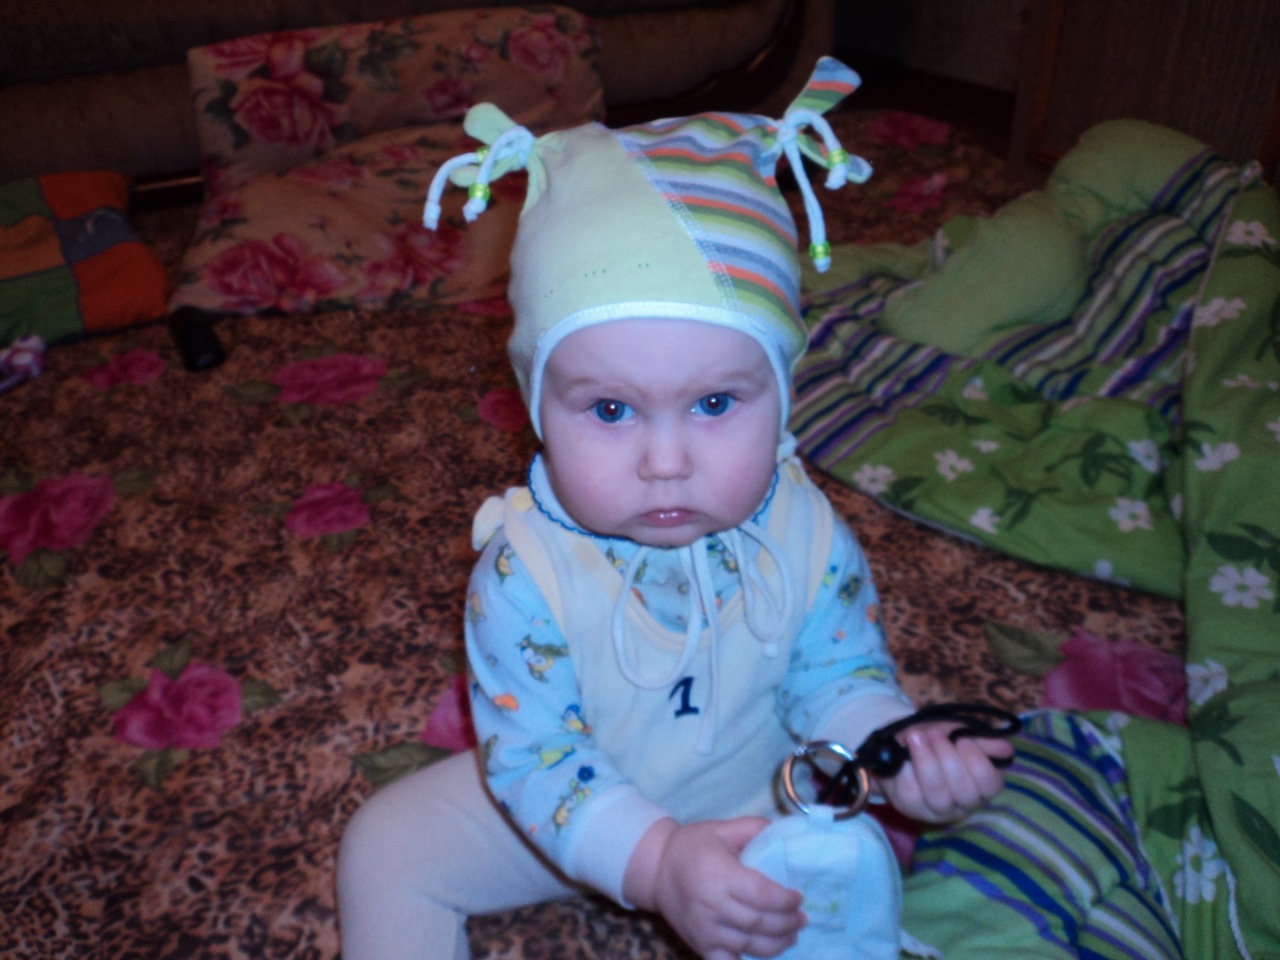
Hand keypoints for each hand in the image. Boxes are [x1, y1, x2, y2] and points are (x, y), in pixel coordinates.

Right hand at [624, 817, 804, 959]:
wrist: (655, 870)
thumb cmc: (691, 847)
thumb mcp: (721, 829)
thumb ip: (754, 828)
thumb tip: (787, 833)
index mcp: (720, 875)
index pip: (762, 895)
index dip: (786, 900)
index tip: (799, 897)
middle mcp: (712, 906)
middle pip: (760, 922)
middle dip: (788, 923)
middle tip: (801, 918)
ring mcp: (705, 930)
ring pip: (750, 945)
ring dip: (777, 944)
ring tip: (791, 936)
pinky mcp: (700, 946)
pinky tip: (764, 953)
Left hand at [875, 721, 1011, 822]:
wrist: (900, 744)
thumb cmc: (936, 740)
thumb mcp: (959, 733)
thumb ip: (982, 740)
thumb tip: (1006, 748)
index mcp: (980, 785)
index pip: (991, 785)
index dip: (979, 763)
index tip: (963, 739)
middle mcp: (962, 803)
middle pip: (966, 793)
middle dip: (949, 759)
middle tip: (935, 734)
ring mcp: (936, 808)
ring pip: (938, 795)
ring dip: (927, 762)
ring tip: (916, 737)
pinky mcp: (910, 806)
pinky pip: (911, 790)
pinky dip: (906, 768)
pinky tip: (902, 753)